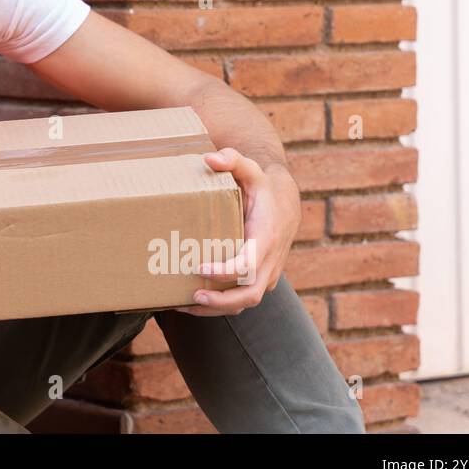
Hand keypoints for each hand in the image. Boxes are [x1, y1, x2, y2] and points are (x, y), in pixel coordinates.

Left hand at [172, 149, 301, 316]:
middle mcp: (270, 261)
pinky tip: (191, 303)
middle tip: (191, 297)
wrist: (286, 204)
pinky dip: (219, 306)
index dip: (226, 271)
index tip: (200, 268)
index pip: (249, 264)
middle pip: (250, 294)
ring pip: (245, 303)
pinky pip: (241, 300)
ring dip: (215, 308)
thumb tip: (209, 159)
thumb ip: (232, 160)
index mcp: (266, 238)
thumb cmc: (262, 187)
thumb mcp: (251, 168)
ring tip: (182, 305)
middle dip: (221, 301)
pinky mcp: (260, 280)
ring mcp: (267, 274)